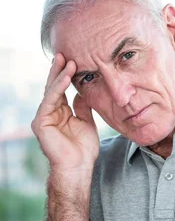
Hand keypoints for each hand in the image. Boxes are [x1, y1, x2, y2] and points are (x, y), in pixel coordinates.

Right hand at [31, 53, 99, 174]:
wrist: (78, 167)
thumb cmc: (83, 149)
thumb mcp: (87, 122)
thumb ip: (83, 107)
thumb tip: (83, 92)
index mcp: (61, 113)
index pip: (62, 90)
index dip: (67, 76)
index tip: (73, 61)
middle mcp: (50, 113)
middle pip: (54, 87)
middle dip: (59, 70)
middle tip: (65, 53)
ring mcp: (44, 118)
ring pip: (51, 91)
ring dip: (60, 75)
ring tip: (67, 61)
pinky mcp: (41, 122)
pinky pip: (50, 100)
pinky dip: (58, 88)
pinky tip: (65, 77)